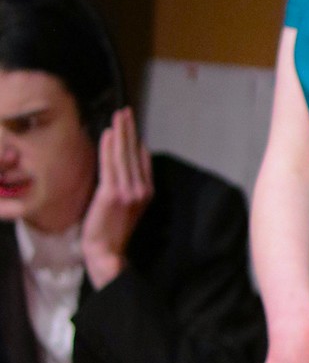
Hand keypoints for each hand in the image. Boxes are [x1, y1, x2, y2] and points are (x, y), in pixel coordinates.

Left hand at [81, 108, 154, 288]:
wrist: (106, 251)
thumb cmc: (112, 231)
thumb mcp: (129, 208)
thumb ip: (130, 186)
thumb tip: (126, 165)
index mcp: (147, 192)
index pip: (144, 160)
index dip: (137, 142)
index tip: (130, 126)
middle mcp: (141, 189)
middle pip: (135, 153)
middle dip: (130, 130)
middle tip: (126, 111)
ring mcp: (128, 191)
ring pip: (124, 154)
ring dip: (120, 132)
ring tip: (118, 115)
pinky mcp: (112, 193)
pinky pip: (110, 164)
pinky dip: (109, 146)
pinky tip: (108, 133)